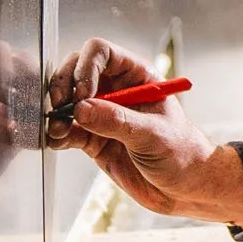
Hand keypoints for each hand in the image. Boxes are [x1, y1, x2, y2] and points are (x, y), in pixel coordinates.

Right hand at [46, 36, 242, 222]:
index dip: (86, 67)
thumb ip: (118, 121)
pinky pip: (68, 130)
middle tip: (61, 107)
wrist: (185, 188)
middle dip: (64, 85)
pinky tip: (58, 141)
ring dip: (57, 111)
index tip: (83, 94)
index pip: (101, 52)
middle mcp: (116, 90)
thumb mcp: (154, 135)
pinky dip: (58, 134)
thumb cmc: (183, 153)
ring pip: (68, 100)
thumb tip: (81, 109)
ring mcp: (103, 114)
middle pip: (77, 70)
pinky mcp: (94, 139)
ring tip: (58, 129)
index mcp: (137, 76)